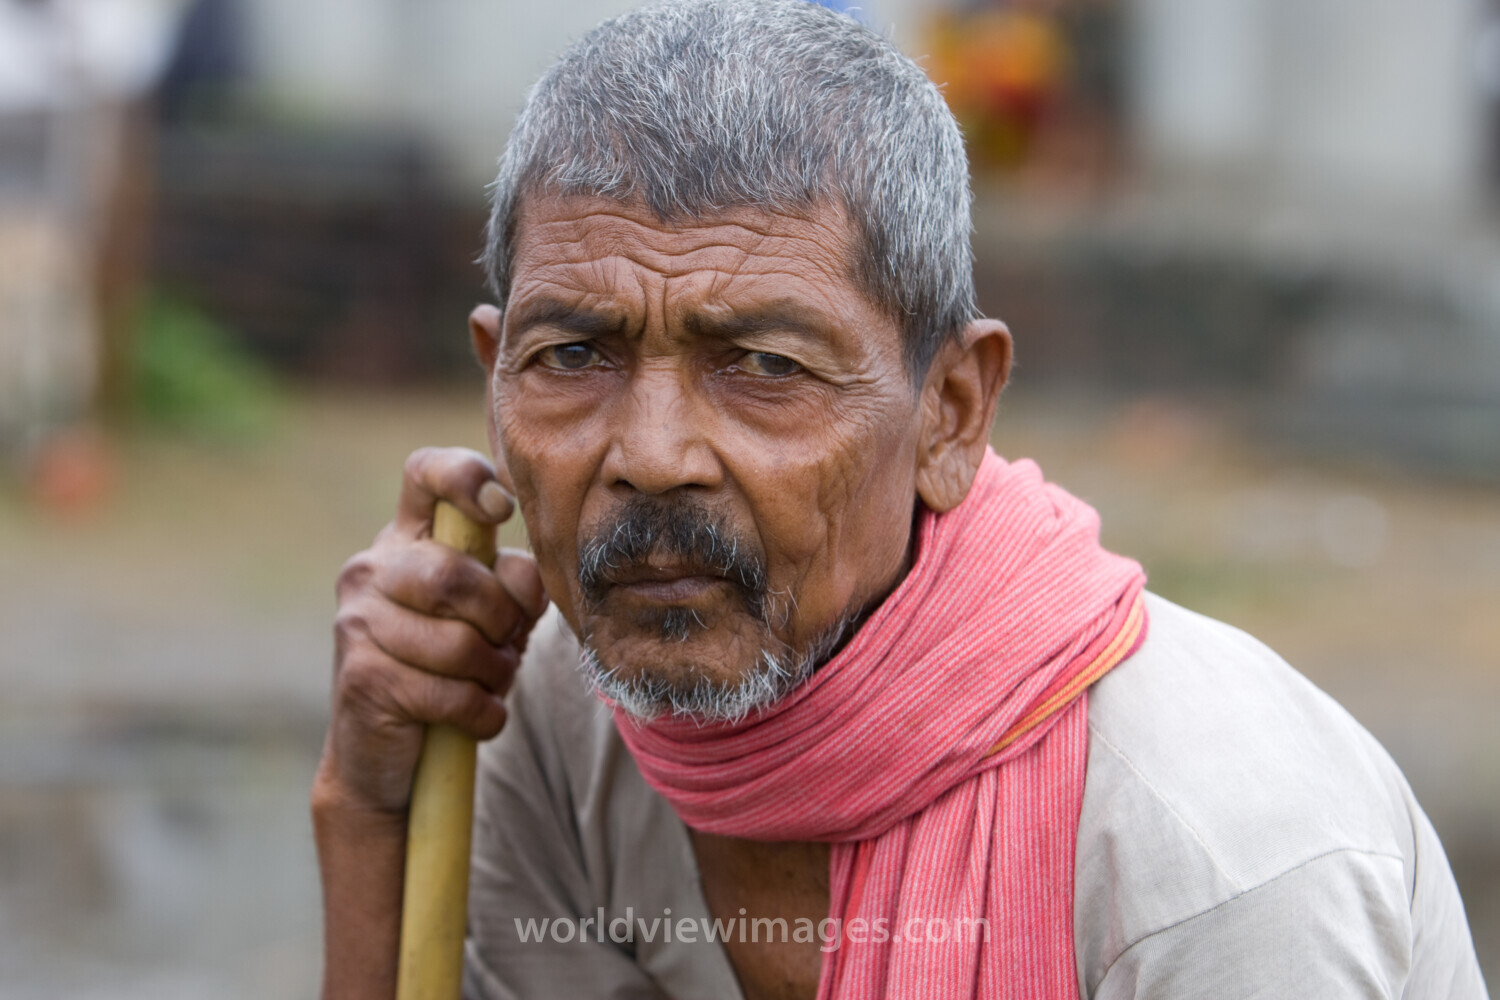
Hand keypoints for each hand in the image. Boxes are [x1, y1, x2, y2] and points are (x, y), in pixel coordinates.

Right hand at [313, 446, 546, 818]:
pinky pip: (450, 694)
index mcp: (406, 541)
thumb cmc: (448, 672)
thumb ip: (514, 584)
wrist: (386, 757)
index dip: (464, 476)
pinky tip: (475, 717)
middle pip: (454, 574)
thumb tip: (526, 581)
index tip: (499, 508)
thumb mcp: (492, 619)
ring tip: (489, 684)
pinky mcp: (362, 679)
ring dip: (496, 674)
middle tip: (509, 646)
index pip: (425, 474)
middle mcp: (371, 570)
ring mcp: (357, 623)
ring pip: (458, 642)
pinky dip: (483, 713)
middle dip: (501, 620)